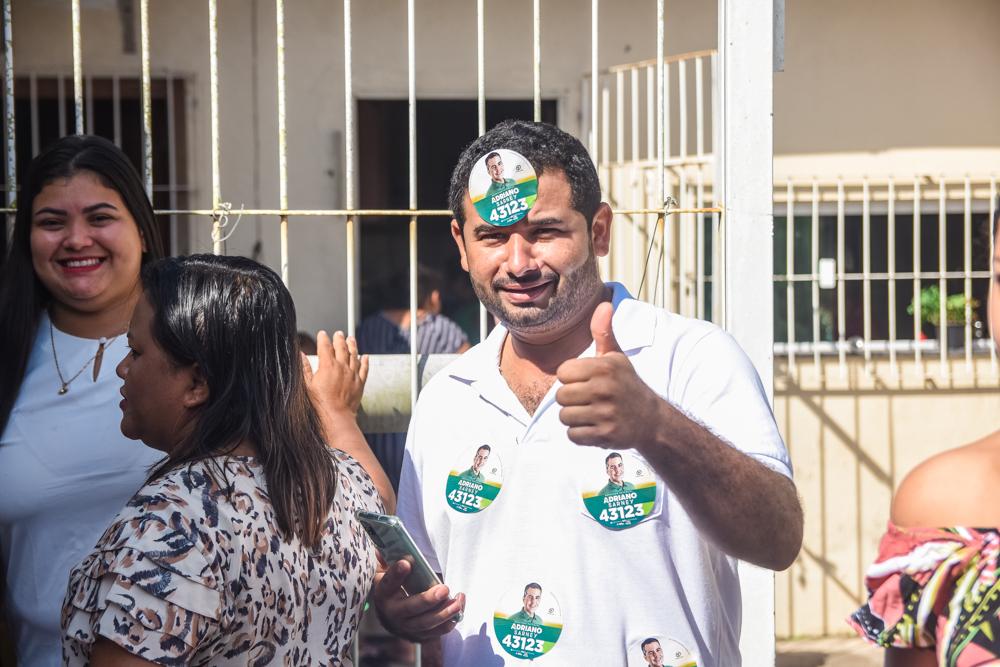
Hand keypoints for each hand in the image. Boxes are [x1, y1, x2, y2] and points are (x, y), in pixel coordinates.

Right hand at [302, 330, 368, 417]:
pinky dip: (365, 361)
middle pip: (341, 348)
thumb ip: (305, 369)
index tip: (322, 334)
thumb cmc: (320, 404)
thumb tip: (301, 355)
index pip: (325, 347)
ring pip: (354, 355)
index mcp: (328, 366)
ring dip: (353, 345)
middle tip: (338, 333)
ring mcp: (352, 374)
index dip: (323, 339)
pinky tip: (365, 356)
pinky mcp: (360, 383)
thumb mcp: (307, 385)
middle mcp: (342, 367)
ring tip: (351, 339)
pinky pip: (364, 369)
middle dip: (339, 338)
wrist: (336, 417)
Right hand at [372, 560, 464, 642]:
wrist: (390, 615)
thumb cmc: (393, 587)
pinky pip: (436, 632)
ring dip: (443, 613)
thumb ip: (388, 559)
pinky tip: (459, 609)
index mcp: (384, 593)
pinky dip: (449, 623)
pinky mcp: (419, 635)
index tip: (406, 563)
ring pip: (425, 623)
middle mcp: (393, 613)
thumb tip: (389, 544)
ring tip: (457, 602)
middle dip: (428, 600)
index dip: (396, 574)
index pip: (388, 583)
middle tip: (444, 589)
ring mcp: (406, 626)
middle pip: (410, 608)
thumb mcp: (386, 572)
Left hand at [555, 302, 662, 447]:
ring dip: (574, 417)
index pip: (563, 372)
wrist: (652, 420)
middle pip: (560, 396)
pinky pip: (573, 435)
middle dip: (571, 399)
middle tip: (589, 399)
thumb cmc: (627, 384)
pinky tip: (595, 426)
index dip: (571, 378)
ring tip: (591, 412)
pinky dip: (580, 434)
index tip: (586, 380)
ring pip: (564, 417)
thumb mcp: (617, 357)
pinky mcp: (605, 435)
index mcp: (604, 367)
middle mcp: (604, 389)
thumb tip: (604, 304)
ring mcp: (605, 414)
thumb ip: (604, 333)